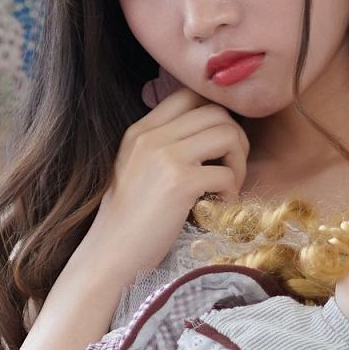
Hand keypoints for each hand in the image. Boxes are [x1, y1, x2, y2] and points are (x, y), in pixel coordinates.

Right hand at [87, 74, 249, 282]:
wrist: (110, 256)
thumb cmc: (128, 222)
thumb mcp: (136, 169)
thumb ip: (162, 147)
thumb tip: (206, 135)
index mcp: (141, 130)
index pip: (190, 94)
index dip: (216, 113)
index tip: (219, 144)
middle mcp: (152, 136)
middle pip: (217, 111)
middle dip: (235, 139)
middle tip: (229, 169)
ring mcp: (165, 157)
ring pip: (229, 134)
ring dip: (238, 162)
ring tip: (226, 188)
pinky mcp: (180, 183)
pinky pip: (227, 173)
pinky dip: (232, 193)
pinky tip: (217, 208)